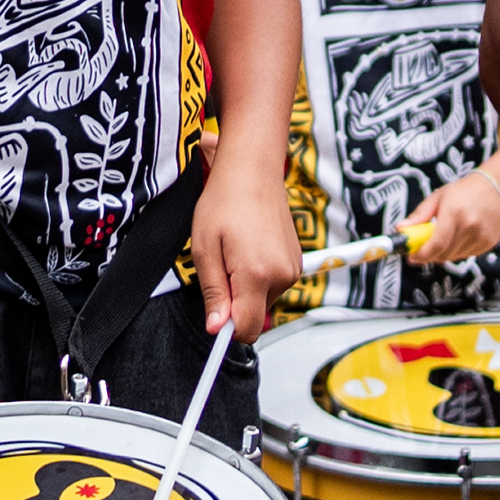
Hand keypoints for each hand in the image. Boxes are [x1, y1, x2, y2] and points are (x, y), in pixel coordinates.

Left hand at [190, 160, 300, 335]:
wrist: (252, 170)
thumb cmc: (225, 201)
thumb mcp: (204, 248)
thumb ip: (213, 292)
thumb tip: (217, 329)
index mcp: (256, 274)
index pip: (247, 329)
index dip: (227, 329)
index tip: (213, 316)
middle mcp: (281, 275)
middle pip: (254, 315)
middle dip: (234, 302)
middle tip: (220, 265)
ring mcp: (292, 269)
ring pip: (262, 300)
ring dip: (245, 287)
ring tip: (234, 251)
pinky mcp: (295, 262)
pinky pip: (272, 285)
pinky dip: (257, 275)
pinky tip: (248, 247)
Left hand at [403, 169, 499, 264]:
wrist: (498, 187)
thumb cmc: (465, 190)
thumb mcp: (438, 197)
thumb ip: (419, 215)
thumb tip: (400, 229)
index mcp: (454, 213)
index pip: (436, 244)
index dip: (422, 255)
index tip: (412, 256)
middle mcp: (470, 227)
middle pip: (443, 254)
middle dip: (429, 255)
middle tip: (422, 247)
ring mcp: (481, 236)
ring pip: (454, 257)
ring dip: (444, 252)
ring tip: (445, 235)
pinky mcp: (488, 243)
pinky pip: (466, 255)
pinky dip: (458, 250)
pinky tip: (460, 235)